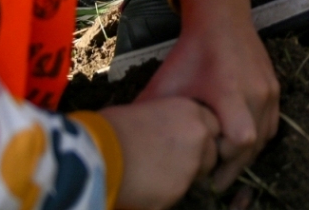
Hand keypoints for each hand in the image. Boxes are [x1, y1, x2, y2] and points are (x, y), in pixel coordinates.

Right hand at [99, 97, 220, 209]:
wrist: (97, 154)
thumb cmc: (110, 127)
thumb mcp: (144, 112)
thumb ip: (166, 124)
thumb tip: (165, 134)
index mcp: (191, 111)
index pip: (211, 127)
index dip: (198, 138)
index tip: (184, 144)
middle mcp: (198, 137)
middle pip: (210, 154)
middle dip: (196, 161)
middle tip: (168, 164)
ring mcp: (191, 166)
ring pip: (195, 177)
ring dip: (180, 178)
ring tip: (151, 175)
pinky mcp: (178, 192)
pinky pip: (175, 195)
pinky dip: (162, 195)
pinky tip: (142, 188)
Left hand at [138, 0, 278, 188]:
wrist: (221, 17)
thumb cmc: (191, 52)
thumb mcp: (168, 82)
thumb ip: (154, 113)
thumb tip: (130, 142)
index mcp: (230, 92)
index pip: (240, 141)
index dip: (223, 158)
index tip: (204, 164)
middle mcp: (256, 92)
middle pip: (253, 146)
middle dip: (233, 166)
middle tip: (214, 182)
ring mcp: (269, 90)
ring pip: (265, 137)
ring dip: (247, 155)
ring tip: (226, 166)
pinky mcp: (274, 87)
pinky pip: (272, 123)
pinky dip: (259, 138)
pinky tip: (241, 145)